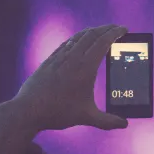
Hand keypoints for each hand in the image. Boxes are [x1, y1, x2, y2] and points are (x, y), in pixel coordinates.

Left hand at [11, 25, 129, 131]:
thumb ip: (107, 121)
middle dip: (106, 29)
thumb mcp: (87, 117)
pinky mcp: (50, 60)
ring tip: (101, 32)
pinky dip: (77, 38)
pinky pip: (67, 43)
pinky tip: (78, 41)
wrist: (28, 110)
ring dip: (92, 31)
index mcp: (85, 68)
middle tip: (117, 28)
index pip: (103, 43)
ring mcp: (59, 57)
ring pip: (78, 37)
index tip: (124, 29)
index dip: (115, 33)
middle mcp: (73, 58)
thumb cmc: (59, 112)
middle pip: (92, 35)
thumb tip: (124, 124)